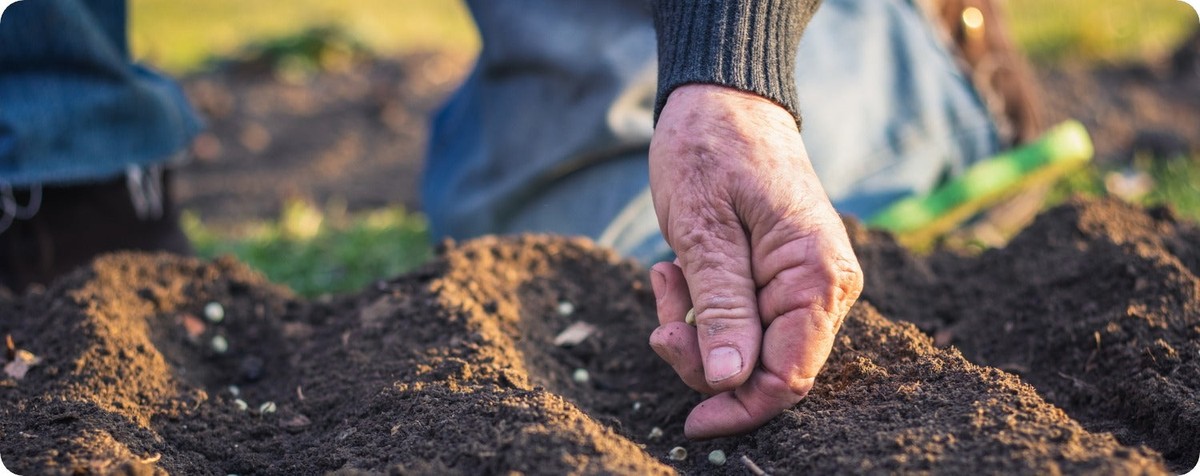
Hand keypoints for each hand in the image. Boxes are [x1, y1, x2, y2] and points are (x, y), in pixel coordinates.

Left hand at [647, 84, 862, 438]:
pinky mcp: (776, 280)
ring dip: (695, 330)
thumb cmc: (712, 150)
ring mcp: (802, 285)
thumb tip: (730, 381)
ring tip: (666, 276)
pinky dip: (699, 310)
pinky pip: (738, 321)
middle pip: (766, 369)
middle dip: (705, 360)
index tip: (691, 422)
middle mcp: (823, 288)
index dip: (741, 407)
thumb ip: (722, 308)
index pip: (789, 375)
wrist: (722, 97)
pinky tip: (674, 270)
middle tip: (660, 324)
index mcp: (817, 277)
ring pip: (746, 349)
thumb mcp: (704, 231)